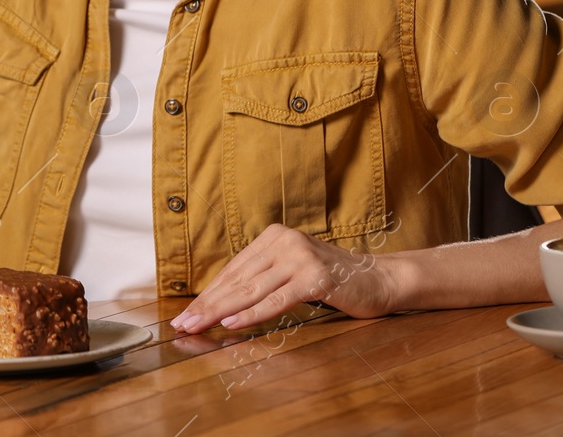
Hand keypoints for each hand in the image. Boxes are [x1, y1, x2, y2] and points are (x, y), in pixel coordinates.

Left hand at [170, 224, 401, 333]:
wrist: (380, 280)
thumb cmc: (333, 281)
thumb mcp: (291, 272)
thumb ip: (263, 278)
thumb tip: (222, 301)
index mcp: (273, 237)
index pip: (233, 270)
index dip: (207, 294)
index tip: (186, 314)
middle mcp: (284, 241)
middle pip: (237, 280)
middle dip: (207, 305)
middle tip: (182, 324)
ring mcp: (300, 257)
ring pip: (252, 290)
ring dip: (221, 311)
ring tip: (198, 326)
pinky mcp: (316, 277)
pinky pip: (277, 299)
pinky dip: (252, 313)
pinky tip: (232, 323)